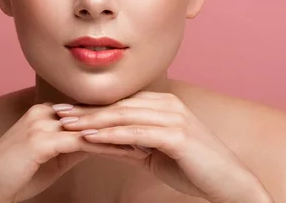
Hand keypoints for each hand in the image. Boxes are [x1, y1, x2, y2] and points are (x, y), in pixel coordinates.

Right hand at [0, 103, 141, 202]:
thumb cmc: (16, 175)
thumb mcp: (50, 157)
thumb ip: (73, 145)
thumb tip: (99, 142)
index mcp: (47, 112)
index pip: (90, 111)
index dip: (118, 118)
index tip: (143, 124)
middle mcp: (45, 112)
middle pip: (94, 114)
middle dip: (125, 122)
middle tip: (154, 127)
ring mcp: (42, 123)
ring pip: (92, 126)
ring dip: (122, 133)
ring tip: (149, 139)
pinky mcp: (41, 140)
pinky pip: (83, 142)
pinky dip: (107, 147)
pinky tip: (127, 152)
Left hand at [57, 92, 271, 202]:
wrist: (229, 182)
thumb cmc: (195, 168)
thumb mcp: (158, 153)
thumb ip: (134, 143)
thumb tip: (104, 141)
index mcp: (165, 105)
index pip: (121, 103)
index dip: (92, 106)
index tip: (66, 111)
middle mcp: (168, 104)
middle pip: (118, 105)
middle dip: (85, 109)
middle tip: (55, 112)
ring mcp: (174, 117)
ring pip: (123, 115)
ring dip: (92, 119)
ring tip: (65, 124)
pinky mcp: (177, 134)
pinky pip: (136, 132)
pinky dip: (111, 134)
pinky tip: (90, 136)